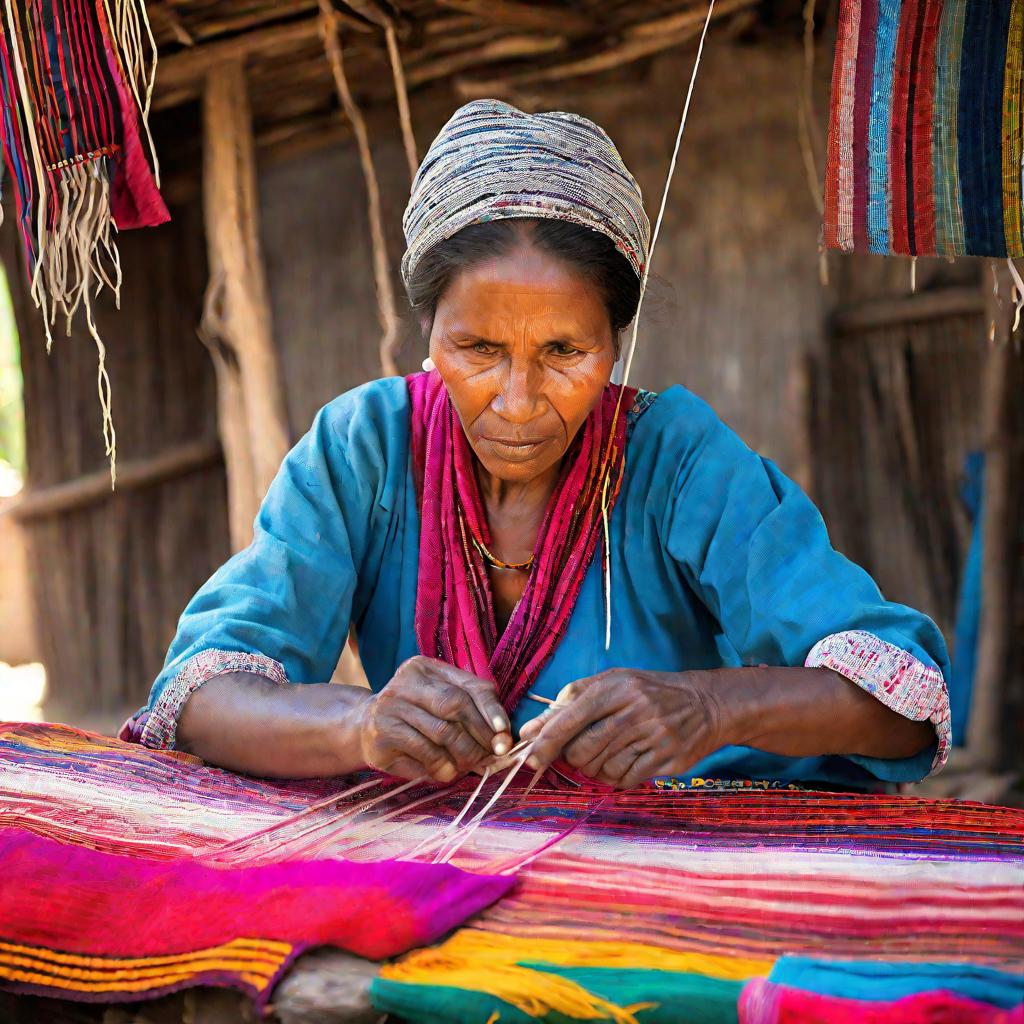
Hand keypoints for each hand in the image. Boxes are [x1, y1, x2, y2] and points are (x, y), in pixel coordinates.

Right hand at [356, 657, 511, 781]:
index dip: (491, 710)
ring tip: (469, 766)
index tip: (504, 734)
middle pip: (456, 705)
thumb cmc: (414, 717)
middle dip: (479, 734)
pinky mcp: (382, 732)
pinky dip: (442, 765)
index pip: (469, 685)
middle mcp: (406, 681)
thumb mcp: (439, 705)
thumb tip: (503, 739)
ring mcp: (391, 705)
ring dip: (463, 754)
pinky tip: (447, 771)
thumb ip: (469, 711)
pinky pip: (424, 751)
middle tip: (490, 755)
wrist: (363, 728)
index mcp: (425, 667)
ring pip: (442, 732)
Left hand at [518, 669, 722, 788]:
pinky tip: (625, 764)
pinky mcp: (668, 759)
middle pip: (583, 749)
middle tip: (580, 753)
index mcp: (617, 687)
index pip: (571, 717)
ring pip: (602, 769)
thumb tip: (532, 729)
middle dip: (573, 758)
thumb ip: (571, 699)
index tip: (530, 759)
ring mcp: (654, 736)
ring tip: (607, 755)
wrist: (706, 703)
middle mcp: (636, 710)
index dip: (546, 741)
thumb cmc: (648, 692)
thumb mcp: (613, 681)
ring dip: (595, 769)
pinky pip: (626, 780)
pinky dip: (617, 778)